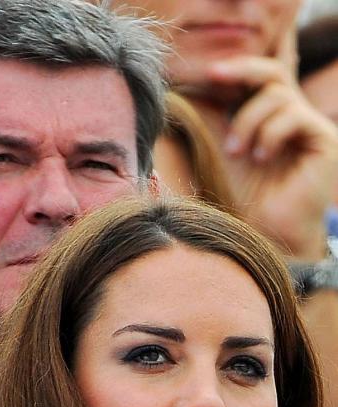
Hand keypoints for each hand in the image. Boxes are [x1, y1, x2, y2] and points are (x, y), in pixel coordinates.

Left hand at [203, 34, 337, 258]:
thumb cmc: (241, 195)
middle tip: (213, 76)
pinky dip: (270, 135)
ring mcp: (310, 127)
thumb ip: (212, 117)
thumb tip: (190, 86)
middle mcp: (292, 117)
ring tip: (235, 152)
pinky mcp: (325, 140)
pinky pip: (295, 116)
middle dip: (241, 71)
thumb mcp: (220, 148)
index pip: (257, 79)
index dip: (235, 69)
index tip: (206, 72)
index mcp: (268, 118)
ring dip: (247, 121)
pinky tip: (261, 159)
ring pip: (278, 96)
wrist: (263, 230)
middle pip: (273, 73)